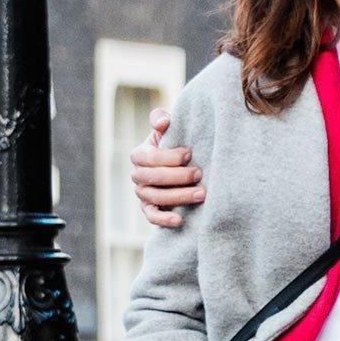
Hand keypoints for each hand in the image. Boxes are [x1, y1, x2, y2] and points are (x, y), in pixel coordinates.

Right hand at [130, 107, 204, 229]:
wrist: (182, 165)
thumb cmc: (175, 144)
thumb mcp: (169, 130)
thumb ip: (163, 120)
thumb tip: (162, 122)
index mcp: (139, 155)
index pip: (148, 157)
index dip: (168, 156)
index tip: (189, 154)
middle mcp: (137, 175)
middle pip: (152, 178)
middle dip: (177, 176)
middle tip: (199, 173)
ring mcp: (142, 193)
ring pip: (155, 197)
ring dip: (179, 196)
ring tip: (201, 194)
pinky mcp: (149, 209)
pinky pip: (152, 217)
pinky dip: (164, 220)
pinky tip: (180, 220)